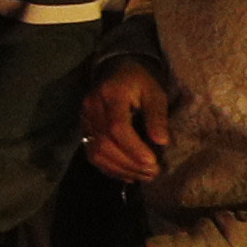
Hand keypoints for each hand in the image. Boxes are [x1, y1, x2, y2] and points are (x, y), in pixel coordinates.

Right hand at [81, 57, 177, 186]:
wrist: (117, 70)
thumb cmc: (140, 81)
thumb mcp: (155, 93)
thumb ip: (157, 116)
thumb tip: (162, 142)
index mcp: (110, 94)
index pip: (116, 127)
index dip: (133, 147)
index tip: (153, 161)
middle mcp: (92, 108)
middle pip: (104, 143)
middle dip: (129, 163)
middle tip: (153, 173)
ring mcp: (85, 119)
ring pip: (95, 152)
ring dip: (120, 169)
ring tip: (144, 176)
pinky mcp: (84, 129)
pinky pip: (92, 154)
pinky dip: (110, 168)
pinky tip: (128, 175)